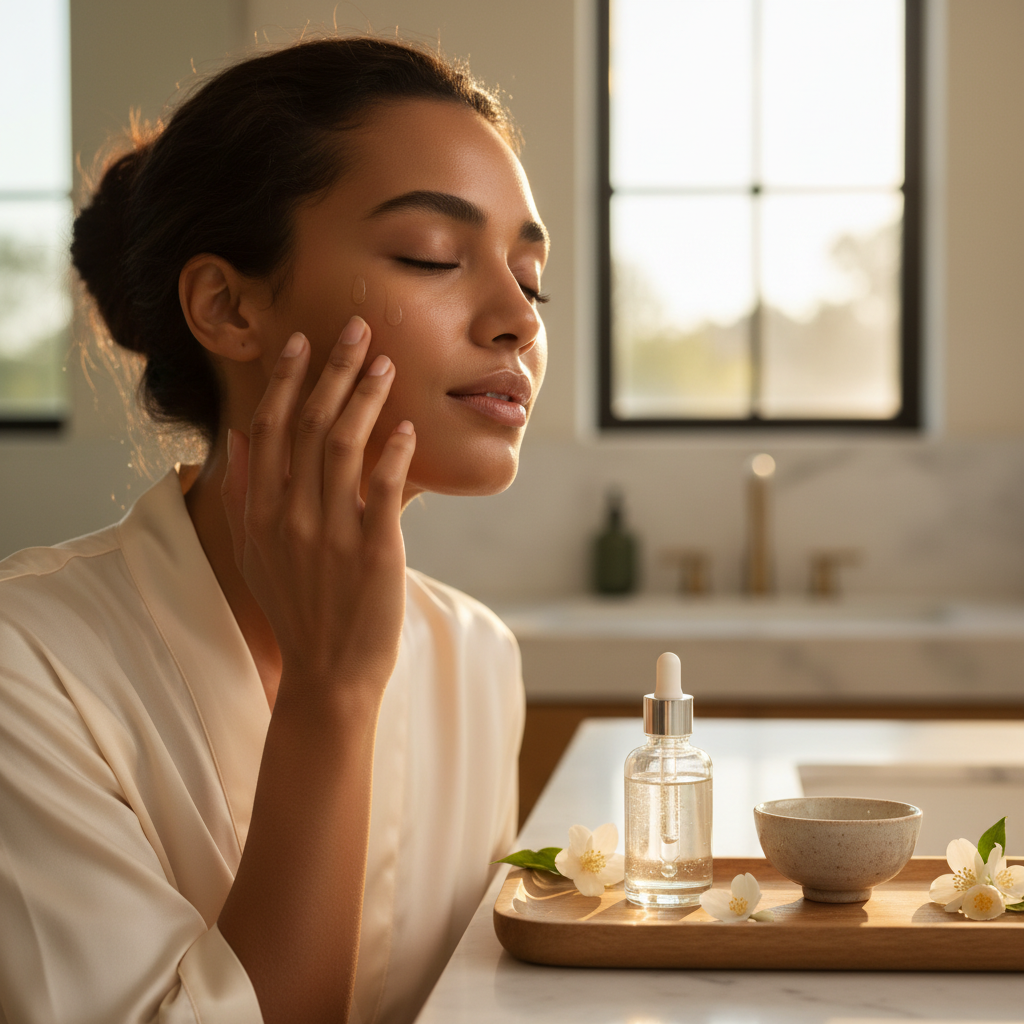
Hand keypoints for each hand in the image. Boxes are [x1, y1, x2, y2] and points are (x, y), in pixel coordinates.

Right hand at [220, 316, 415, 703]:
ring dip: (367, 397)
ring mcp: (330, 532)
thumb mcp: (254, 554)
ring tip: (386, 364)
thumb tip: (243, 439)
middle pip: (308, 423)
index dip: (285, 380)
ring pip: (344, 445)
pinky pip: (382, 488)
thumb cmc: (297, 612)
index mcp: (261, 512)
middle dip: (334, 369)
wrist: (328, 675)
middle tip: (358, 329)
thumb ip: (245, 495)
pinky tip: (407, 426)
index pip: (269, 428)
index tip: (301, 342)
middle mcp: (290, 515)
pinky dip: (395, 451)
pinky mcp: (372, 550)